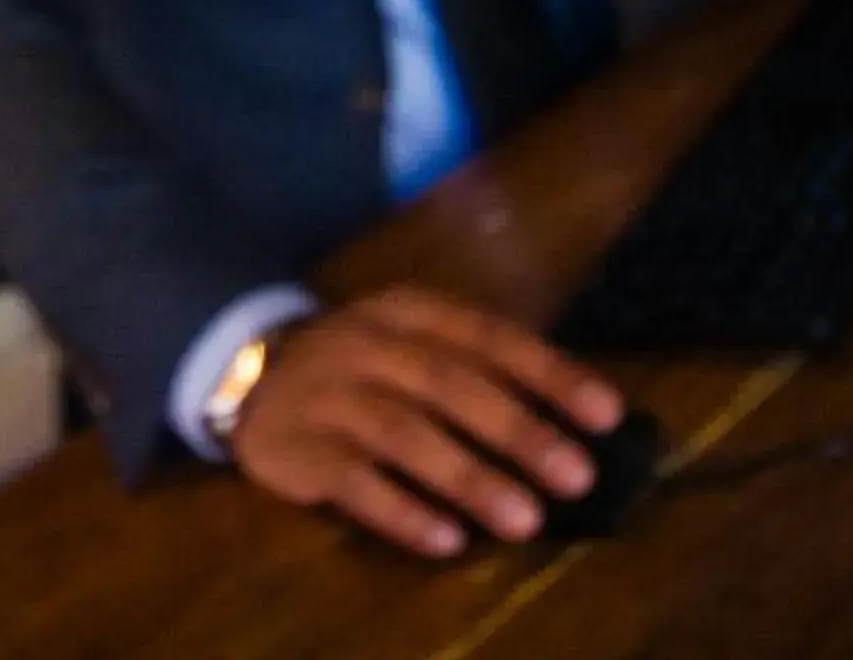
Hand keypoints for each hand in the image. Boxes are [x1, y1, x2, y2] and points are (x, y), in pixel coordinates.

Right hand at [226, 286, 624, 557]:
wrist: (246, 372)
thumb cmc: (360, 366)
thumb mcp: (412, 343)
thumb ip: (478, 371)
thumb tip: (572, 425)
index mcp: (409, 311)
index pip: (488, 336)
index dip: (549, 373)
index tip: (606, 414)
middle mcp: (369, 344)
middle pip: (450, 384)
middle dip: (519, 430)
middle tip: (576, 476)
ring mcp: (328, 394)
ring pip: (404, 432)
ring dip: (469, 476)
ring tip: (525, 519)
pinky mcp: (297, 448)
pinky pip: (353, 481)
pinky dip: (401, 510)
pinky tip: (446, 540)